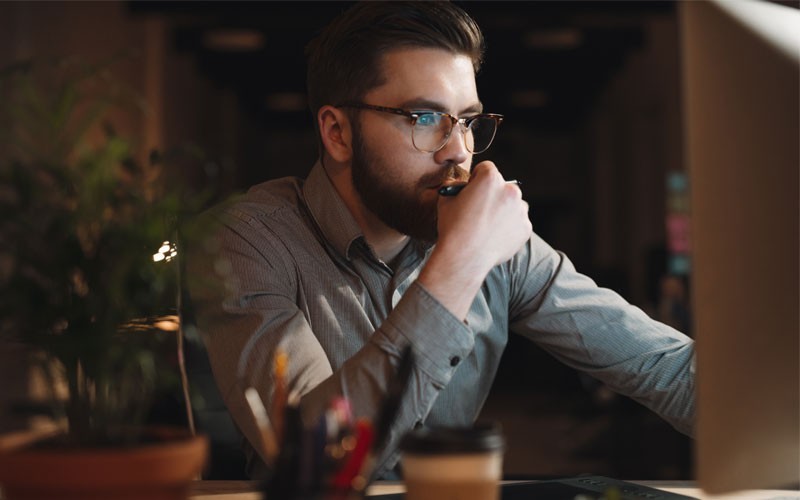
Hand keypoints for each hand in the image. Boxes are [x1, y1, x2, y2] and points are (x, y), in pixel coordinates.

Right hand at [417, 161, 530, 317]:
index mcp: (490, 179)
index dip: (476, 179)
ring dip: (503, 211)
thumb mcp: (445, 199)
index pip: (486, 169)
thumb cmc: (453, 228)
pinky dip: (509, 227)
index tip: (473, 190)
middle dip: (493, 195)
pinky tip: (493, 236)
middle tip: (480, 211)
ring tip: (486, 226)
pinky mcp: (525, 228)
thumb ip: (455, 186)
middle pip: (502, 187)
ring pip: (513, 205)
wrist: (464, 258)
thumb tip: (460, 186)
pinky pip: (518, 223)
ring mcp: (520, 210)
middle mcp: (510, 191)